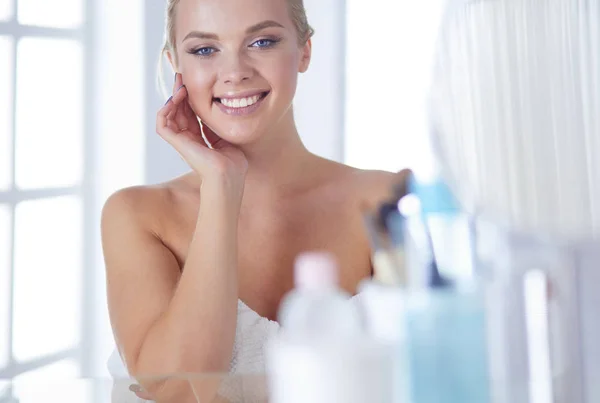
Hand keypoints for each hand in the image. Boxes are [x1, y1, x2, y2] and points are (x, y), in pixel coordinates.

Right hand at [156, 74, 247, 191]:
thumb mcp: (226, 139)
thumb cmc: (233, 164)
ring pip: (169, 116)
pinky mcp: (178, 144)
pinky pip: (162, 125)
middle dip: (180, 94)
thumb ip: (216, 128)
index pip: (190, 115)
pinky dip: (164, 112)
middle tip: (182, 78)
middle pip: (179, 112)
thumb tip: (216, 112)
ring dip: (172, 100)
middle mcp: (189, 140)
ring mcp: (182, 142)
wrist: (229, 176)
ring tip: (180, 88)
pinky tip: (174, 100)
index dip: (190, 100)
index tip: (192, 85)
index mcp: (200, 140)